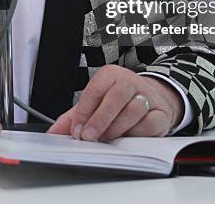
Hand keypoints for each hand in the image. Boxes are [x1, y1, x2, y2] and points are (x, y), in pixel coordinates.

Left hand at [47, 66, 183, 140]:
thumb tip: (54, 132)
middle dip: (100, 119)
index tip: (76, 130)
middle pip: (115, 97)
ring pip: (133, 110)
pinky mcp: (160, 112)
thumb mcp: (95, 104)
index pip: (94, 90)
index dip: (84, 112)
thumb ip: (74, 118)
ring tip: (107, 138)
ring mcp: (147, 95)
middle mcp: (129, 81)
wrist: (152, 99)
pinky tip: (128, 137)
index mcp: (110, 75)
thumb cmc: (118, 101)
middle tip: (89, 137)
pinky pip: (149, 124)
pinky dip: (137, 133)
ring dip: (117, 128)